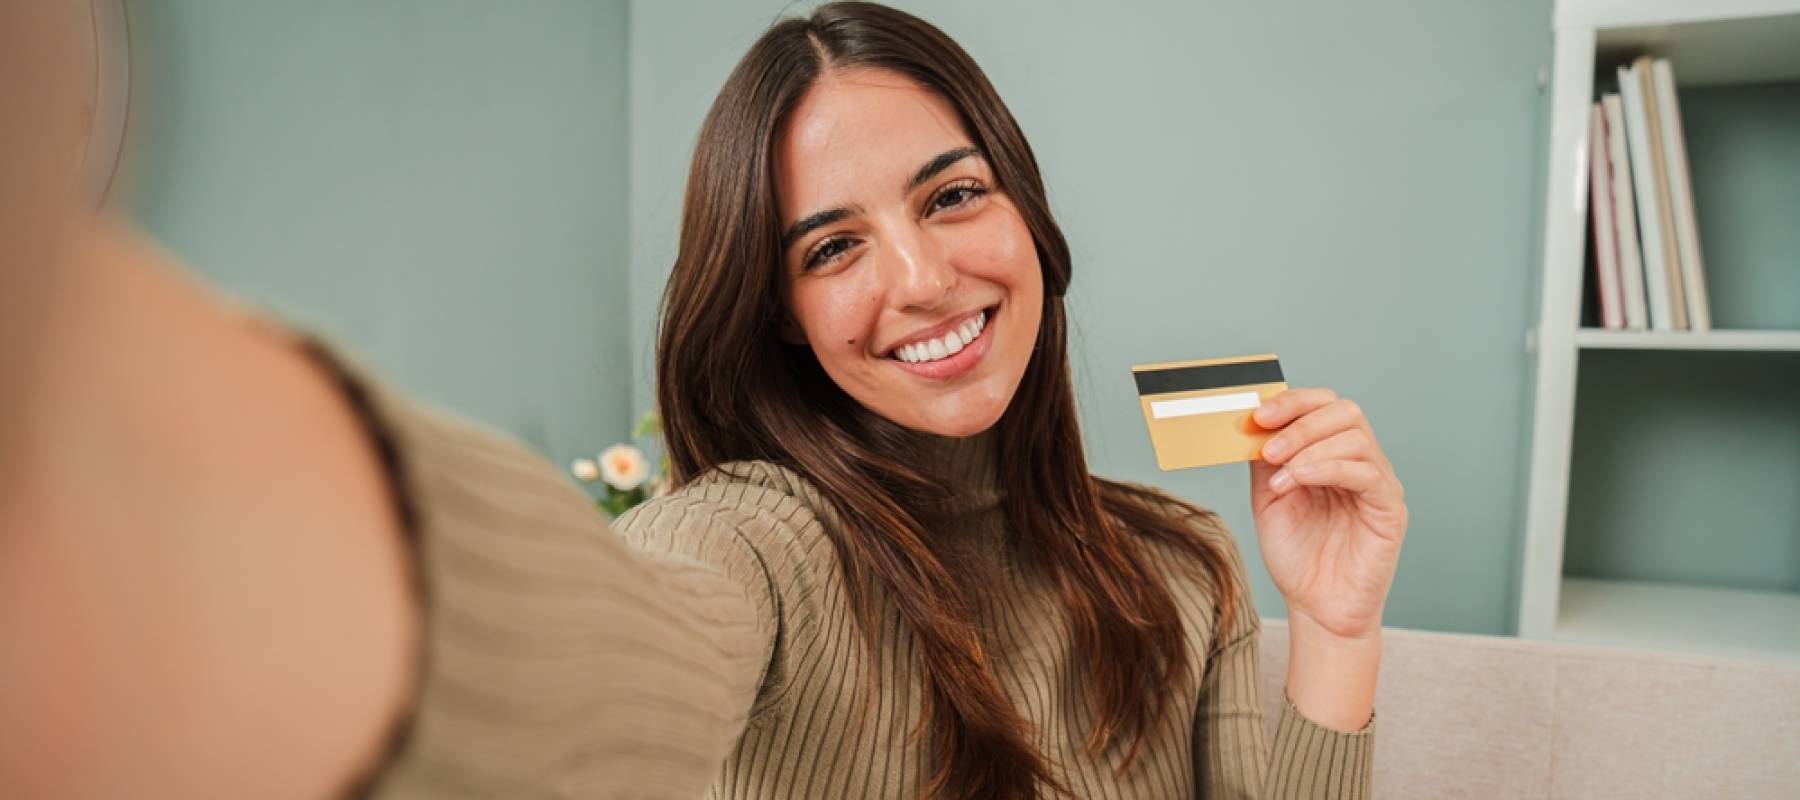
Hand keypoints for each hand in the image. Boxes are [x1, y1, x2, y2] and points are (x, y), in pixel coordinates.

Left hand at [1249, 388, 1406, 641]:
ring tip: (1280, 476)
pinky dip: (1328, 468)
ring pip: (1356, 438)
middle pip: (1345, 412)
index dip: (1292, 403)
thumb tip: (1253, 423)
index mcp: (1332, 455)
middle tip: (1268, 446)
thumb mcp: (1269, 499)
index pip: (1324, 406)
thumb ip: (1266, 461)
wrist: (1316, 608)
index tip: (1257, 416)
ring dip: (1309, 448)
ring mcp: (1379, 485)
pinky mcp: (1390, 509)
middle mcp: (1361, 464)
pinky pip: (1368, 473)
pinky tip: (1299, 480)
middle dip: (1300, 422)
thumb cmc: (1298, 557)